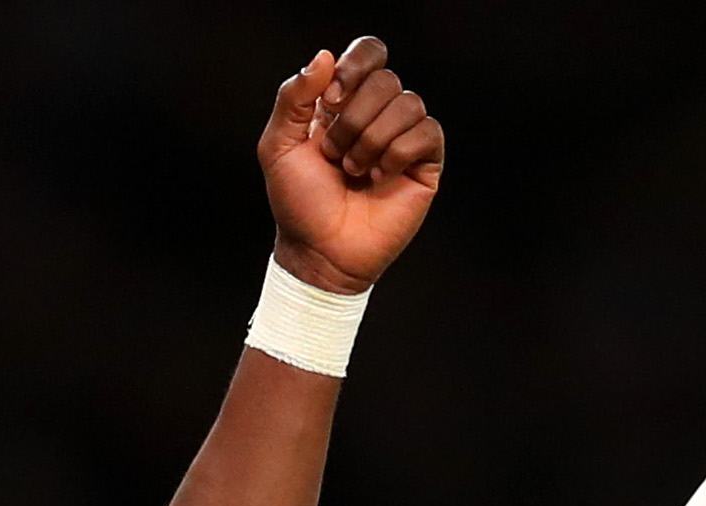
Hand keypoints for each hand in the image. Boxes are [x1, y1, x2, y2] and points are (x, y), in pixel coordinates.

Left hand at [260, 37, 445, 295]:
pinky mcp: (424, 164)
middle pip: (386, 79)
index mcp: (344, 102)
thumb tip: (325, 56)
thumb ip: (294, 96)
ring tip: (355, 170)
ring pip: (408, 103)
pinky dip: (397, 153)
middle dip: (354, 118)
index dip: (355, 66)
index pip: (369, 53)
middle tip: (335, 155)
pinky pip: (426, 133)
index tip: (333, 100)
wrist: (321, 252)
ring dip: (372, 139)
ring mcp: (403, 138)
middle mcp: (377, 114)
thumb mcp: (278, 145)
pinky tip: (380, 177)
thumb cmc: (299, 203)